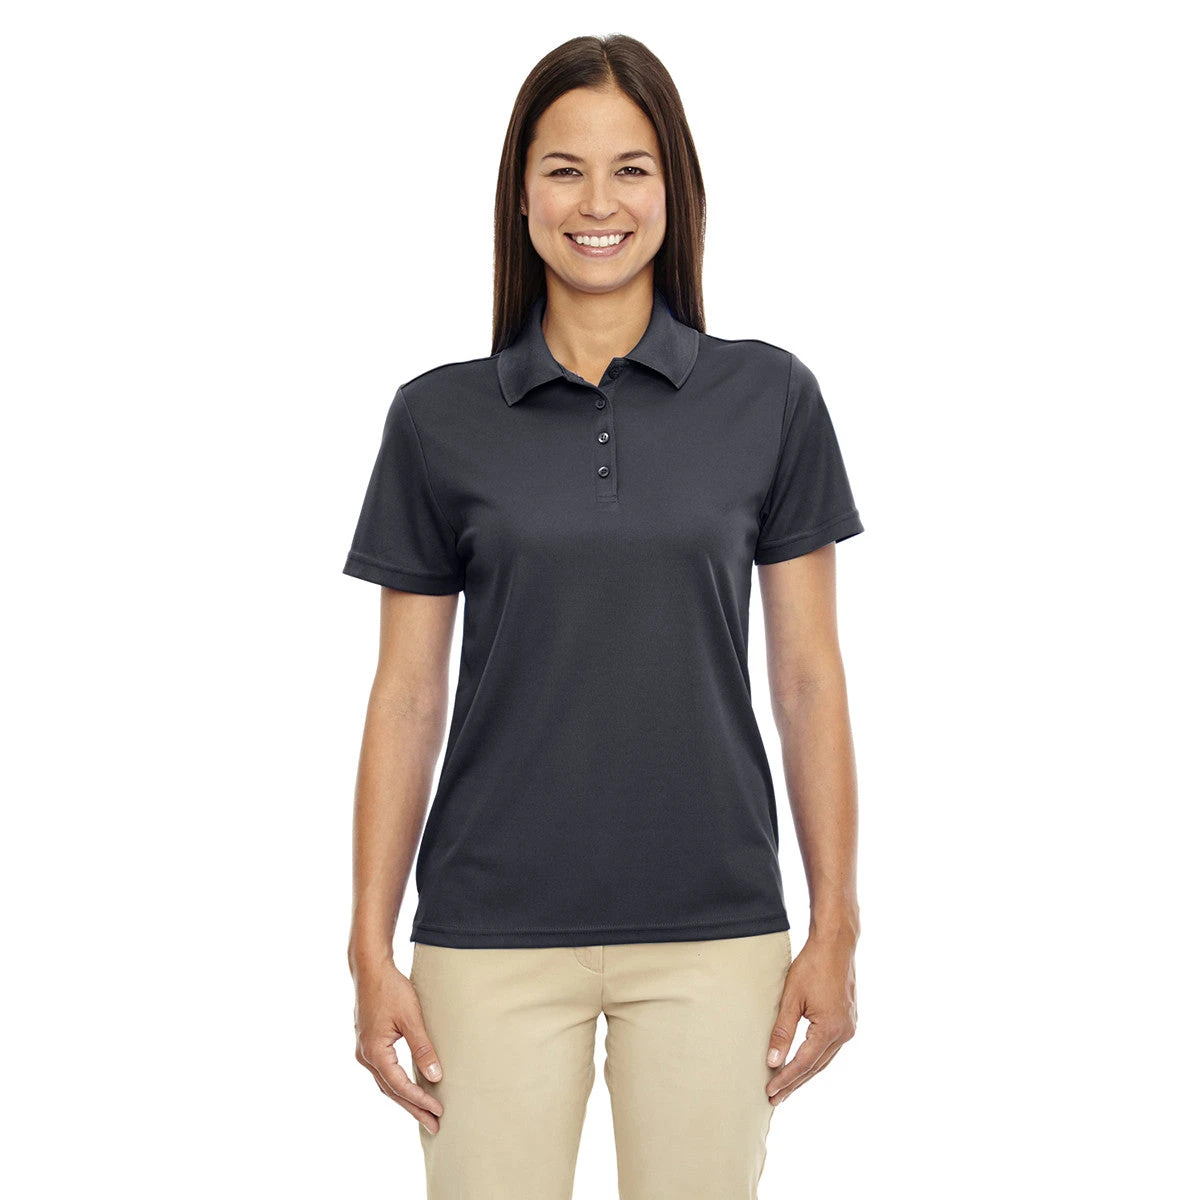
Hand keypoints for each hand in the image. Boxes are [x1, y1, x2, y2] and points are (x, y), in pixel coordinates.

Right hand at [352, 958, 444, 1133]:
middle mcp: (365, 1056)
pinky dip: (397, 1084)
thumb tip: (435, 1076)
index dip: (420, 1100)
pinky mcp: (368, 1043)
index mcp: (375, 1053)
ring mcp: (364, 1050)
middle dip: (413, 1108)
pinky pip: (383, 1072)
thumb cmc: (391, 989)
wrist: (370, 969)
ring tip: (425, 1113)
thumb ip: (422, 1048)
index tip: (438, 1111)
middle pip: (392, 1091)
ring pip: (386, 1083)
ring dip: (405, 1098)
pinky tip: (409, 1088)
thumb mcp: (411, 1018)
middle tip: (434, 1126)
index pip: (400, 1086)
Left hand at [765, 934, 856, 1104]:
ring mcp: (849, 1027)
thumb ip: (782, 1031)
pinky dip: (815, 1059)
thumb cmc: (812, 966)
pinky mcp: (848, 1020)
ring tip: (786, 1087)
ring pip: (824, 1059)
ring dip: (805, 1073)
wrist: (836, 945)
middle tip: (775, 1098)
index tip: (770, 1092)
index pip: (803, 1063)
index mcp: (830, 1030)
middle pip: (815, 1067)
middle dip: (794, 1083)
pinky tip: (804, 1064)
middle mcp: (844, 1033)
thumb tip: (772, 1060)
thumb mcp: (791, 998)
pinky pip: (830, 1048)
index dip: (785, 1079)